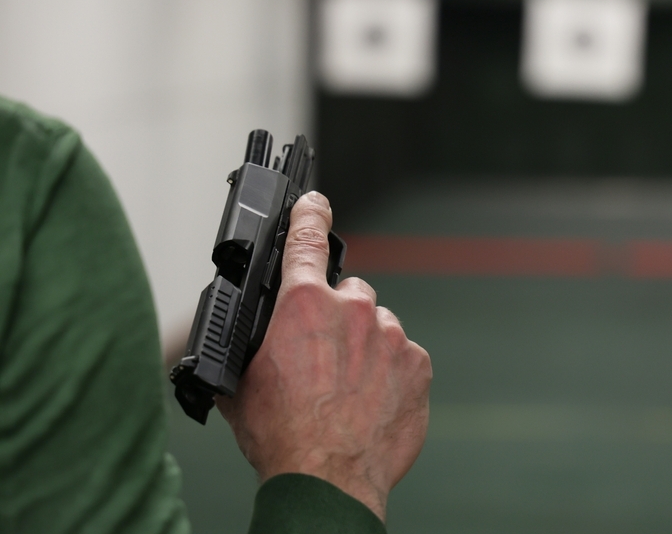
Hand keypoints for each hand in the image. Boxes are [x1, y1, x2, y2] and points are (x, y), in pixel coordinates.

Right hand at [216, 191, 431, 521]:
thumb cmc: (282, 435)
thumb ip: (251, 344)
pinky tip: (372, 401)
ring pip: (379, 327)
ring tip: (348, 389)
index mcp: (303, 305)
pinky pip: (403, 356)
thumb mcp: (243, 382)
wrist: (327, 479)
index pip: (307, 240)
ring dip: (366, 347)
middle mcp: (352, 310)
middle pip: (349, 295)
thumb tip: (243, 340)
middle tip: (325, 359)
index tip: (316, 203)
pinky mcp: (418, 363)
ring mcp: (390, 335)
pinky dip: (390, 372)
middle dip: (338, 318)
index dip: (310, 216)